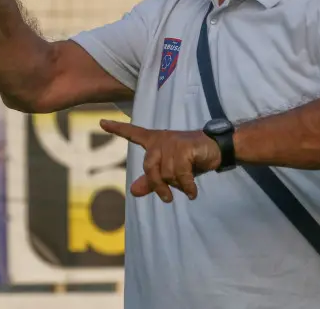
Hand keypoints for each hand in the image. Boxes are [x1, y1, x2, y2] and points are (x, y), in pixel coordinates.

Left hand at [99, 120, 221, 202]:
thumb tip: (134, 191)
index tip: (101, 122)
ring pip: (166, 173)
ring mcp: (173, 142)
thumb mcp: (171, 171)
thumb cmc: (193, 158)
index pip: (134, 134)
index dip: (117, 129)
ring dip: (177, 185)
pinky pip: (180, 174)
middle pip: (149, 167)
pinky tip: (192, 192)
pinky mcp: (184, 148)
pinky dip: (186, 186)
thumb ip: (152, 180)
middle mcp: (162, 139)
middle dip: (158, 185)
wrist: (218, 148)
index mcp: (156, 141)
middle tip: (167, 198)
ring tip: (187, 186)